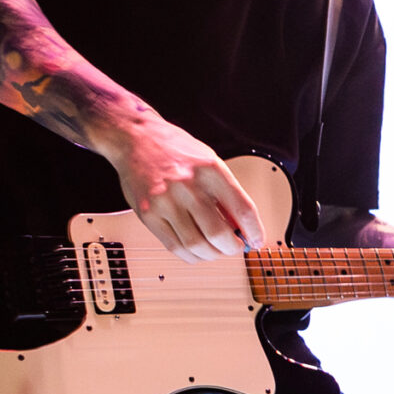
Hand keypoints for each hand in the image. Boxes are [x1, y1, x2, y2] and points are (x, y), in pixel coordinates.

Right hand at [106, 115, 266, 260]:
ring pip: (196, 244)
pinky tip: (196, 251)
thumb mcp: (209, 162)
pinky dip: (190, 255)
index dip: (254, 231)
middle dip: (232, 248)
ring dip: (211, 255)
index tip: (257, 240)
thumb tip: (241, 227)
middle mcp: (188, 185)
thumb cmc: (176, 150)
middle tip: (235, 247)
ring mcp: (166, 201)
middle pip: (219, 233)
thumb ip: (225, 192)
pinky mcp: (148, 213)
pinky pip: (174, 246)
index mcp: (210, 169)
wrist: (136, 138)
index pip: (242, 208)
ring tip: (215, 250)